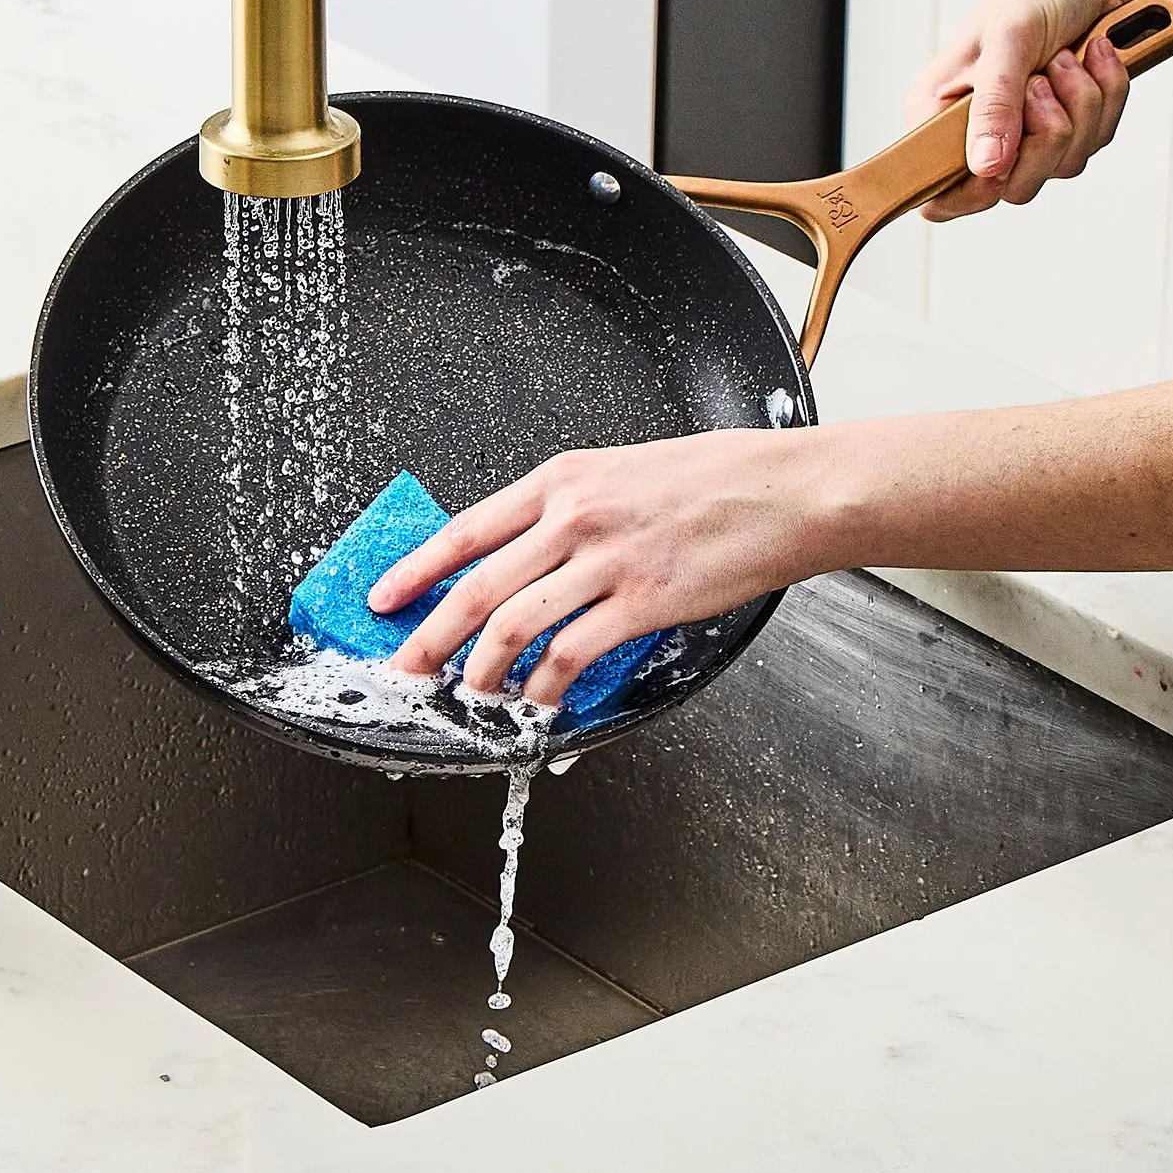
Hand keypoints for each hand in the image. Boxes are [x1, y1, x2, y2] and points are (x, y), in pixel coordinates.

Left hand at [366, 432, 837, 706]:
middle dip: (430, 635)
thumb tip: (525, 549)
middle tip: (404, 667)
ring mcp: (606, 560)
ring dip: (482, 671)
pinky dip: (547, 685)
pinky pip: (572, 653)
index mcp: (564, 479)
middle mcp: (574, 516)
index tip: (385, 597)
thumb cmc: (718, 478)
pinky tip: (541, 701)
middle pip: (477, 586)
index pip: (467, 529)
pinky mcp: (642, 601)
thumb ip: (570, 506)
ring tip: (470, 696)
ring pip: (514, 625)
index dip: (416, 568)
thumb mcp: (624, 471)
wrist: (788, 490)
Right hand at [913, 0, 1133, 220]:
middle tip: (1043, 81)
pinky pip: (1092, 144)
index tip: (1001, 164)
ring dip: (1081, 106)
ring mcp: (1022, 135)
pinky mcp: (1065, 130)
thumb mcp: (1009, 41)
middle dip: (1045, 132)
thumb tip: (984, 166)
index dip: (969, 192)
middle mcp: (974, 133)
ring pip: (1059, 166)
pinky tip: (1095, 61)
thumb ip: (993, 106)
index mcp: (935, 114)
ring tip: (1071, 57)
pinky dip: (1105, 99)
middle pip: (1009, 187)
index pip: (936, 191)